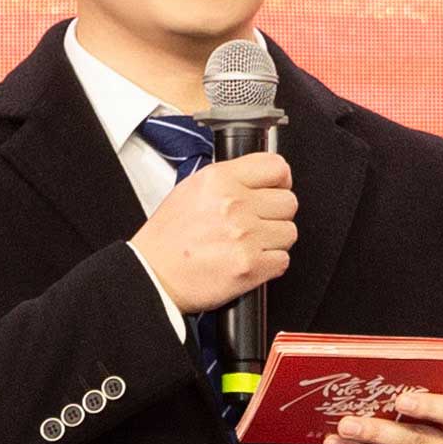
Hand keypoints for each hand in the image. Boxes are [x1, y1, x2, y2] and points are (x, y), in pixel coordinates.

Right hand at [134, 150, 296, 314]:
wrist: (153, 275)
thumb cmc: (168, 238)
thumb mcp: (193, 189)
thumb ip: (231, 179)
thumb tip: (264, 180)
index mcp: (220, 179)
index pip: (276, 167)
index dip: (280, 181)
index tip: (276, 189)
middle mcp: (234, 204)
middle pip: (289, 202)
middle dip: (276, 214)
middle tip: (256, 223)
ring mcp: (244, 235)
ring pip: (289, 232)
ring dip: (273, 241)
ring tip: (247, 244)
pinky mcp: (250, 266)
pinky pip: (282, 260)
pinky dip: (269, 264)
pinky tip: (247, 261)